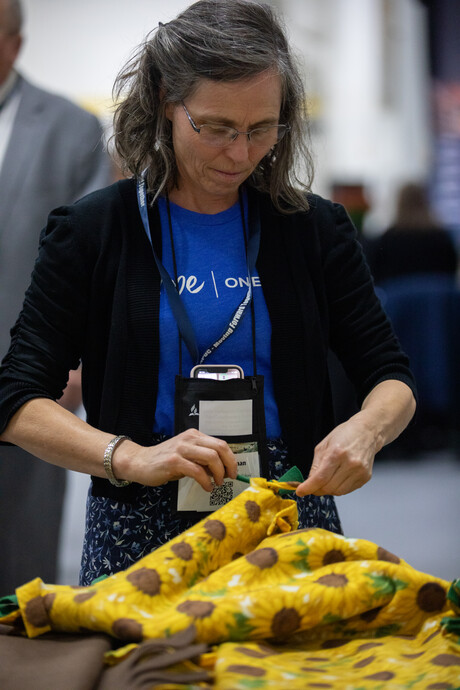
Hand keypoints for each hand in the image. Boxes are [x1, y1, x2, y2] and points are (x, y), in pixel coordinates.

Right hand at [115, 429, 237, 491]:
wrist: (140, 462)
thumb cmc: (165, 461)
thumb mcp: (186, 456)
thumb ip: (202, 460)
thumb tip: (223, 470)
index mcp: (194, 436)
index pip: (221, 444)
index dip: (231, 459)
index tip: (233, 472)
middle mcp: (189, 439)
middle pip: (219, 448)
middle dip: (229, 465)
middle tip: (229, 478)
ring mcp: (181, 449)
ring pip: (211, 458)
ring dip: (218, 473)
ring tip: (217, 483)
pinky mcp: (174, 461)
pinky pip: (197, 471)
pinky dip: (206, 481)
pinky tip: (206, 487)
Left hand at [295, 414, 377, 496]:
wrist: (367, 432)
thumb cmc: (345, 435)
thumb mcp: (324, 445)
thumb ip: (315, 465)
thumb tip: (309, 482)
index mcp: (337, 453)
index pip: (320, 478)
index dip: (308, 487)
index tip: (300, 491)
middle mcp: (350, 464)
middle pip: (328, 487)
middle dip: (317, 489)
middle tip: (312, 485)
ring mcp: (359, 472)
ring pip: (338, 492)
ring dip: (328, 490)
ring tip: (327, 479)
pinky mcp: (365, 477)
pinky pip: (347, 490)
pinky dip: (339, 488)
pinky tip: (338, 478)